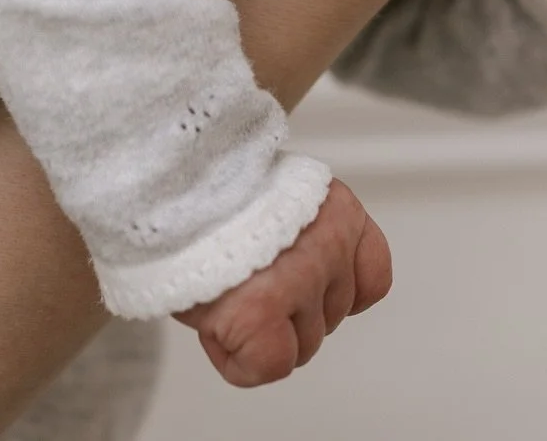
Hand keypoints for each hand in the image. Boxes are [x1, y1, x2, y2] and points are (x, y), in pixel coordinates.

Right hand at [173, 179, 390, 387]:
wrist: (173, 181)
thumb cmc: (215, 192)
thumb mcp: (282, 195)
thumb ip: (307, 234)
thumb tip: (297, 274)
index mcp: (339, 210)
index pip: (373, 276)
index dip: (336, 292)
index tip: (302, 286)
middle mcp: (330, 243)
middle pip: (330, 317)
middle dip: (288, 312)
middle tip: (244, 278)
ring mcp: (301, 277)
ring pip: (302, 346)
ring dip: (261, 334)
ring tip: (225, 290)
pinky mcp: (262, 310)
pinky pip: (270, 365)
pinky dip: (241, 361)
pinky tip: (218, 327)